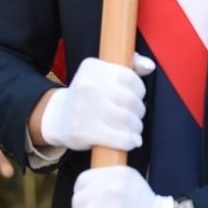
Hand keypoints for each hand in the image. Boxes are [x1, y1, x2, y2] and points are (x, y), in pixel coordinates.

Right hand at [38, 55, 154, 152]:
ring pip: (127, 120)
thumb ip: (130, 66)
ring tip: (133, 128)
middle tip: (135, 116)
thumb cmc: (89, 96)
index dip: (139, 90)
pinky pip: (120, 138)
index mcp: (92, 67)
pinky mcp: (85, 131)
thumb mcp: (103, 74)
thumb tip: (149, 66)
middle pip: (130, 100)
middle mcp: (87, 85)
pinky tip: (132, 141)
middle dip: (139, 111)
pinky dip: (131, 141)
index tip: (135, 97)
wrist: (58, 118)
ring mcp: (85, 109)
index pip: (130, 78)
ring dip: (136, 127)